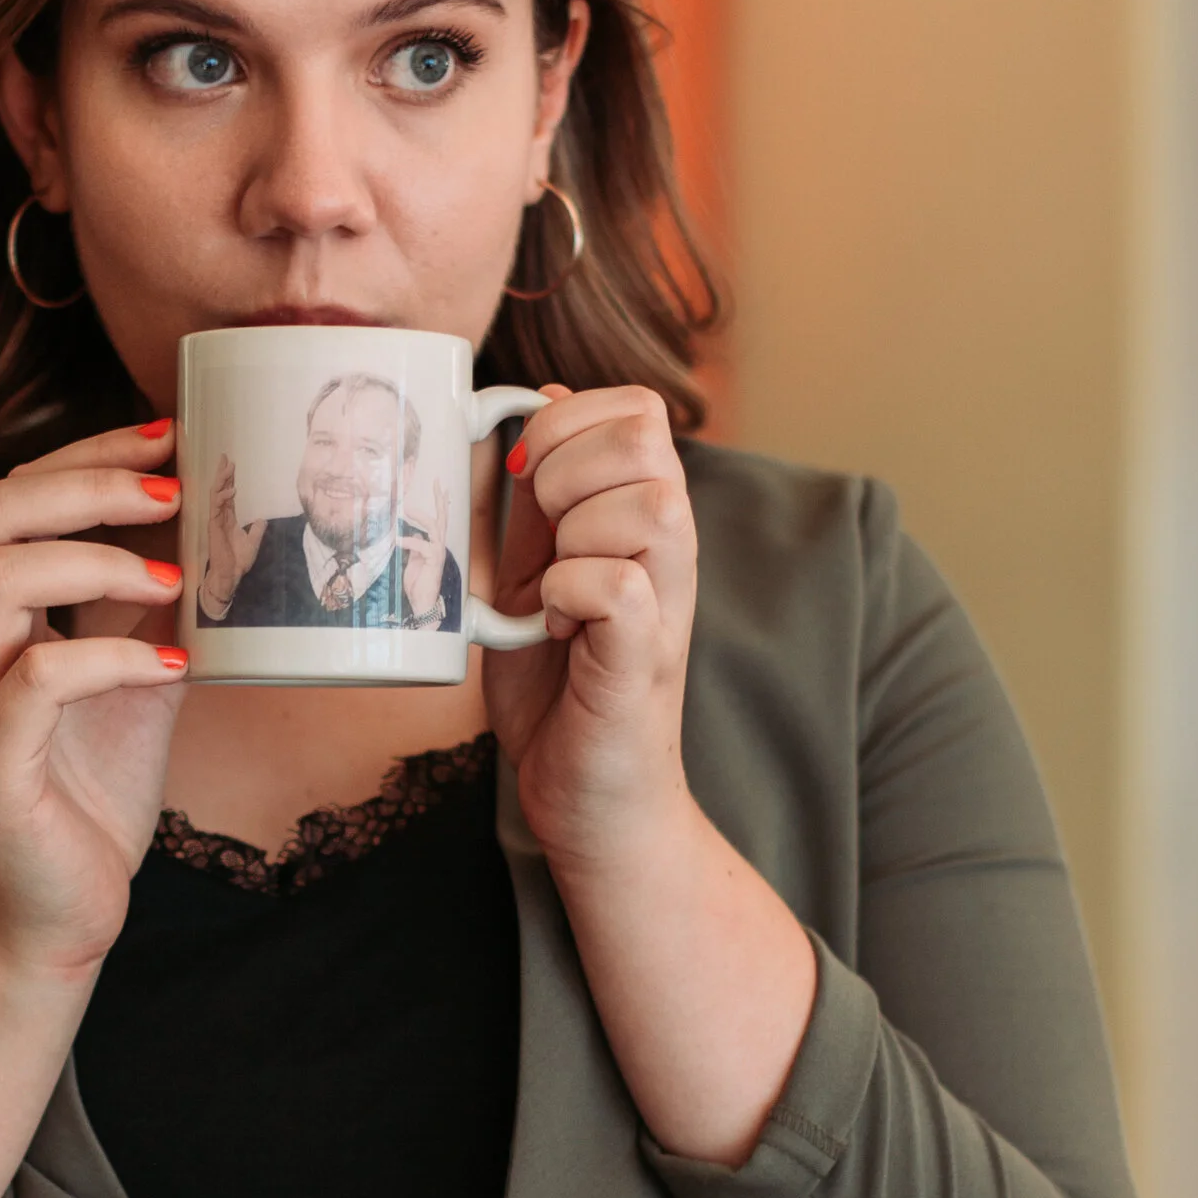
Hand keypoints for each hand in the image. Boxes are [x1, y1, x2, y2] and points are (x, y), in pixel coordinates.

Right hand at [0, 420, 187, 979]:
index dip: (87, 452)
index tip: (171, 435)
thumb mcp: (137, 674)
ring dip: (98, 559)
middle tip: (174, 488)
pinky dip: (113, 657)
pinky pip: (38, 679)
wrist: (57, 914)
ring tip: (175, 579)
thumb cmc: (91, 793)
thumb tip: (215, 522)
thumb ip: (153, 604)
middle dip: (86, 481)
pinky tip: (171, 665)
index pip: (12, 494)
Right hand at [198, 453, 264, 620]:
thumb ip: (257, 530)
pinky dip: (223, 498)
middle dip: (222, 473)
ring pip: (215, 495)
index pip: (228, 494)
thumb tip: (262, 519)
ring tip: (228, 467)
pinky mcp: (213, 528)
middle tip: (225, 456)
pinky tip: (232, 490)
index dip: (229, 479)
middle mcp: (220, 517)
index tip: (230, 463)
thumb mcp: (253, 543)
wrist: (230, 577)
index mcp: (228, 518)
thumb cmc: (238, 562)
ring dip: (221, 480)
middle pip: (220, 490)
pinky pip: (216, 509)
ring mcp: (215, 522)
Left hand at [399, 472, 452, 624]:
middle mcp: (439, 545)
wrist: (422, 602)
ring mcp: (438, 552)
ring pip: (435, 527)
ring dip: (421, 517)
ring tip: (407, 509)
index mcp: (434, 543)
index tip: (438, 486)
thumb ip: (412, 546)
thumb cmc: (418, 582)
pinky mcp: (433, 561)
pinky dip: (409, 541)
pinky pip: (422, 546)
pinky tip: (397, 539)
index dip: (439, 502)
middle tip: (437, 482)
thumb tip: (409, 533)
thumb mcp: (412, 560)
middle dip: (440, 499)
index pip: (438, 518)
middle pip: (443, 517)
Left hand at [483, 385, 697, 877]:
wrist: (585, 796)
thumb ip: (533, 500)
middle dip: (566, 466)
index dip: (571, 418)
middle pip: (647, 436)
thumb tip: (534, 402)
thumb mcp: (527, 571)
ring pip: (647, 502)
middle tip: (541, 534)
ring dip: (573, 535)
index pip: (638, 407)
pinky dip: (569, 595)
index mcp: (644, 516)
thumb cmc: (558, 686)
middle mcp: (672, 548)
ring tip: (555, 588)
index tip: (524, 475)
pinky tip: (558, 628)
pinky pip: (619, 583)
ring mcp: (668, 600)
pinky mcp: (647, 656)